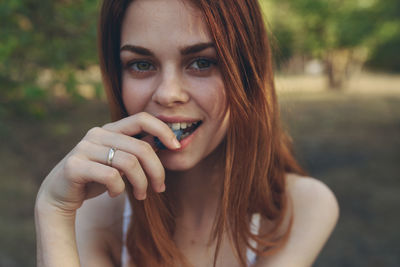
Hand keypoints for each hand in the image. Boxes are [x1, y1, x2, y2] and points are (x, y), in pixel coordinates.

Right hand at [36, 112, 180, 213]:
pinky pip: (111, 176)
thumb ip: (138, 150)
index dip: (163, 130)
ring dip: (141, 184)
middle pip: (141, 148)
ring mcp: (84, 148)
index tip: (177, 147)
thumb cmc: (96, 176)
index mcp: (111, 129)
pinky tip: (115, 193)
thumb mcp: (120, 162)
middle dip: (157, 171)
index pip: (142, 118)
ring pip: (129, 163)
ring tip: (141, 195)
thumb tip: (165, 142)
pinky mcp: (75, 165)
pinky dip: (119, 189)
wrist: (60, 193)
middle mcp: (98, 134)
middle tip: (160, 188)